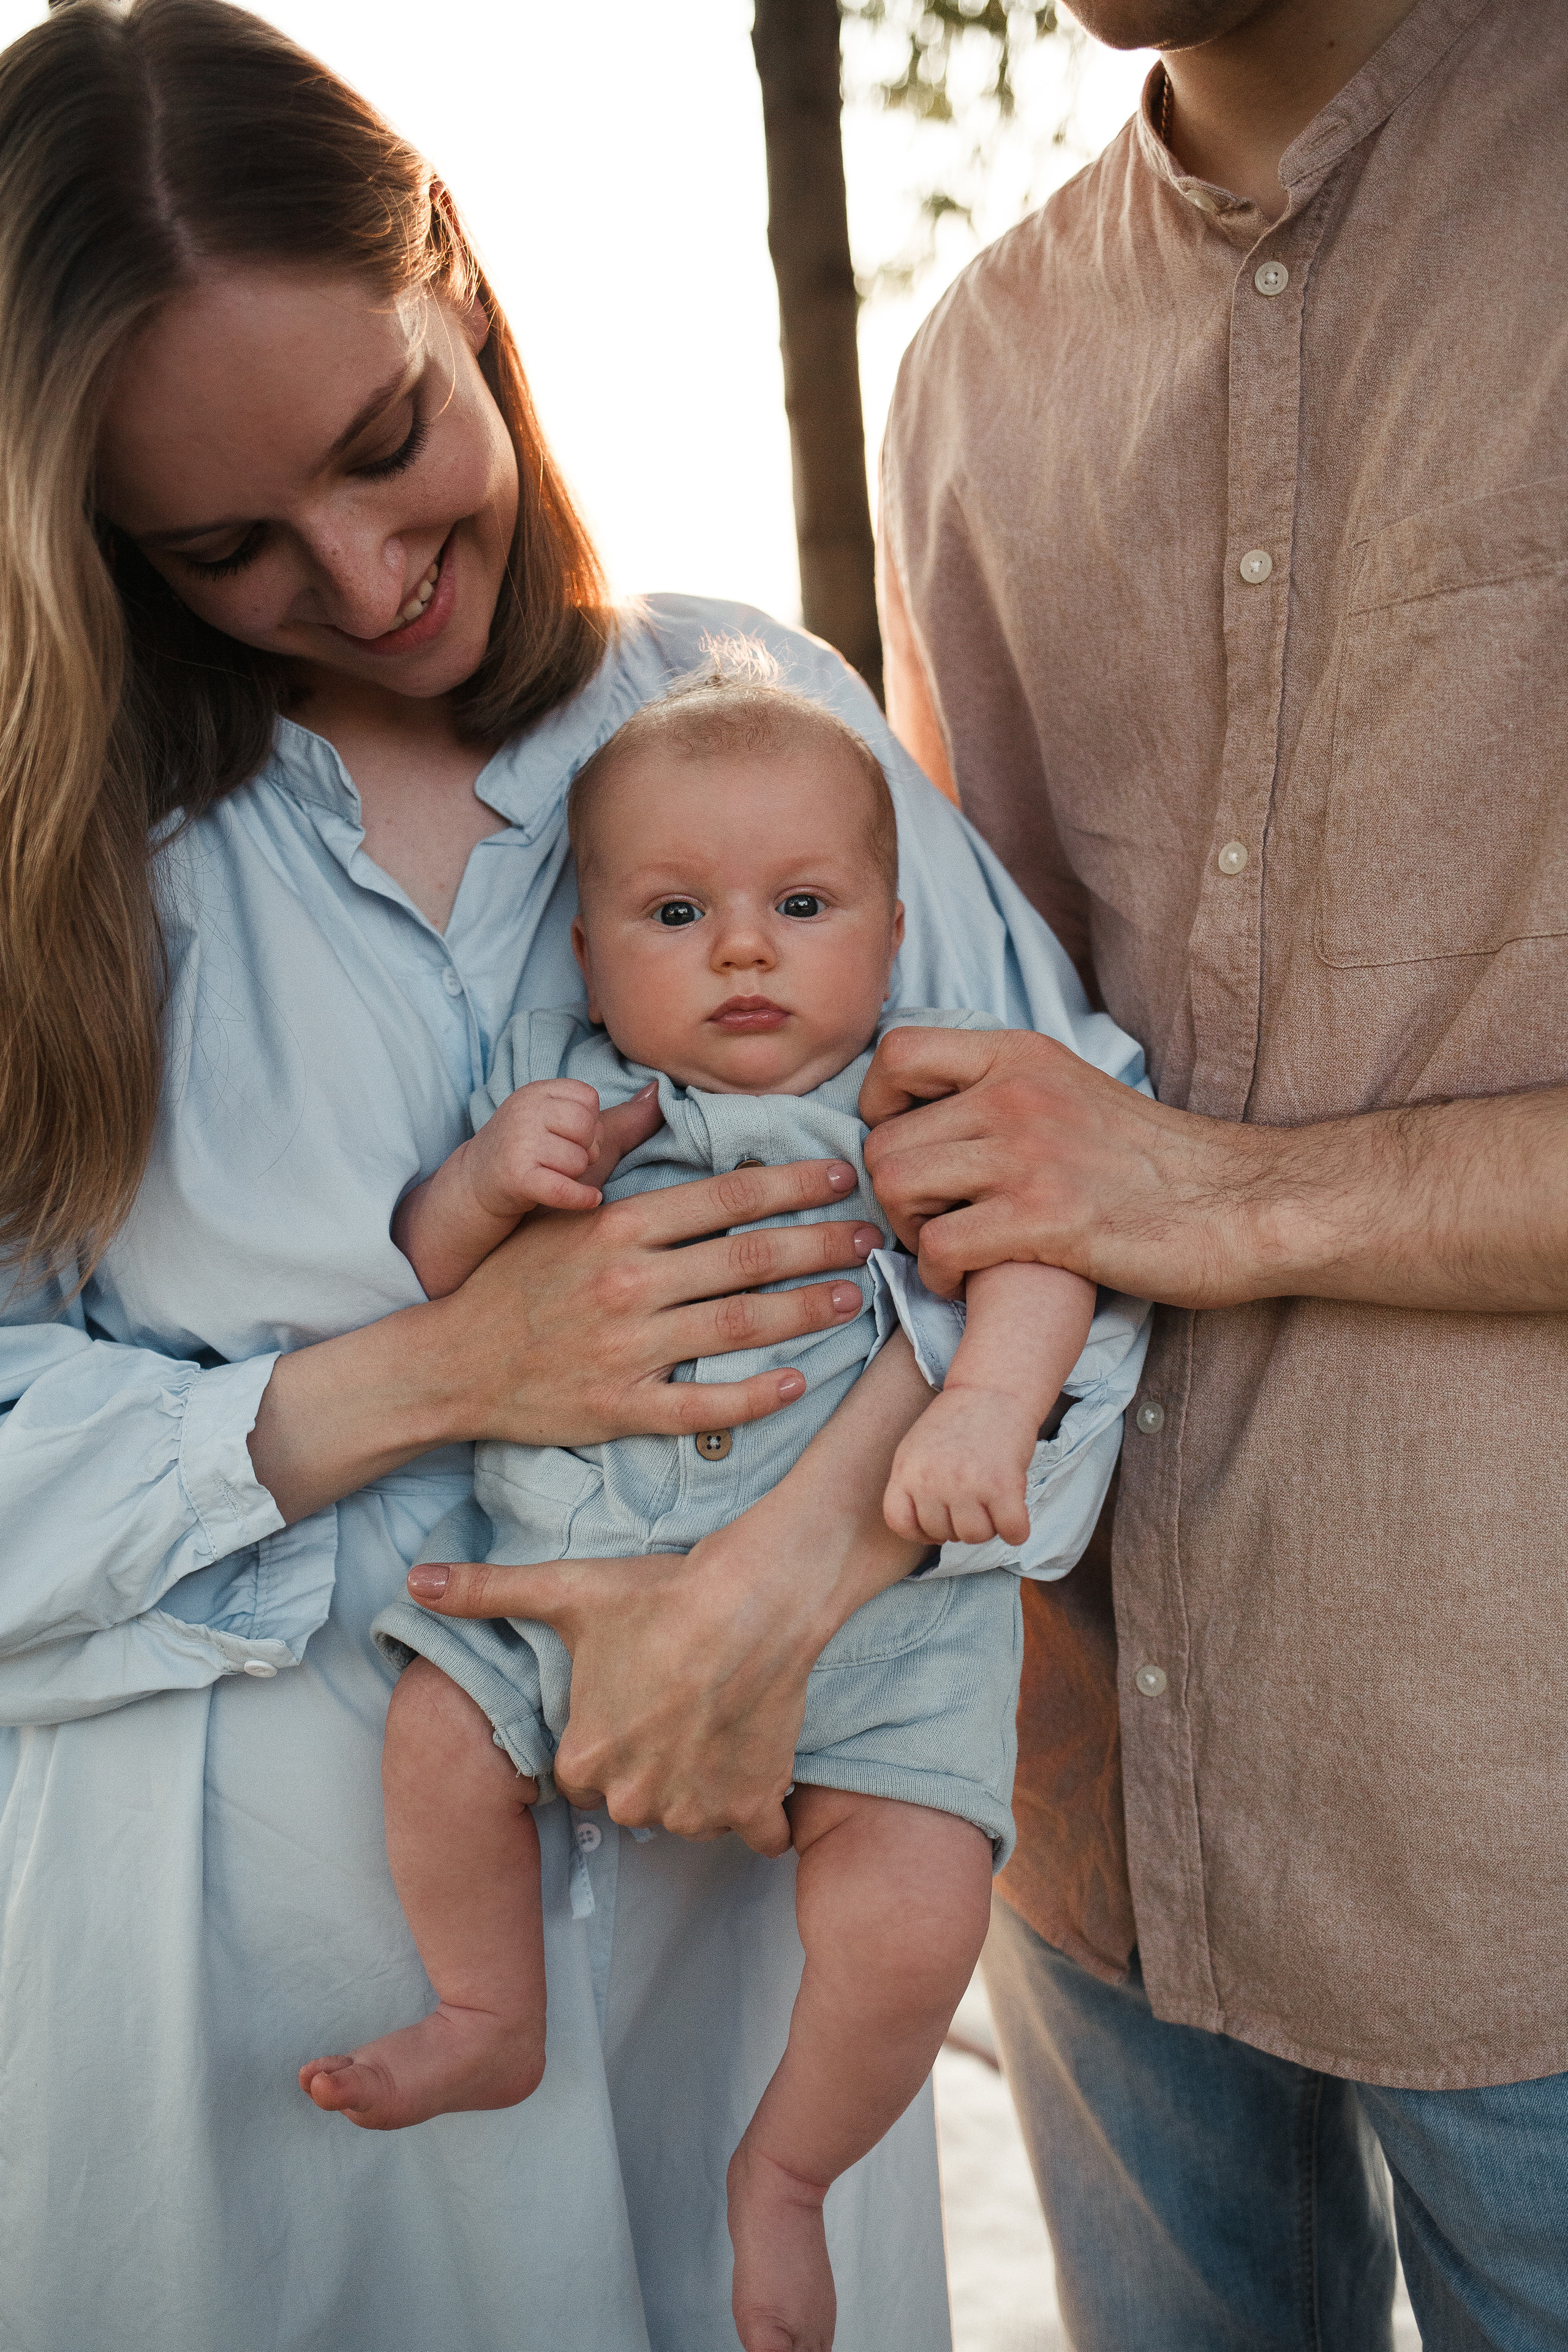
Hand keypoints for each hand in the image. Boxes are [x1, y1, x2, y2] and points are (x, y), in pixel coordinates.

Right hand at [250, 1156, 884, 1522]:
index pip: (725, 1198)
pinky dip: (756, 1395)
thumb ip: (611, 1162)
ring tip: (852, 1300)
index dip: (792, 1187)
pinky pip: (705, 1404)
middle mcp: (628, 1283)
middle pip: (748, 1258)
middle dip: (819, 1246)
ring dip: (805, 1312)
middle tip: (869, 1240)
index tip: (841, 1181)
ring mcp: (626, 1348)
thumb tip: (657, 1100)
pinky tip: (798, 1383)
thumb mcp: (554, 1209)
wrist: (446, 1362)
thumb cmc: (509, 1281)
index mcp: (616, 1227)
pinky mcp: (621, 1407)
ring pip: (739, 1327)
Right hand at [394, 1082, 663, 1298]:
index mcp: (538, 1090)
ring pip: (578, 1159)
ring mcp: (516, 1142)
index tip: (568, 1142)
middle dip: (585, 1152)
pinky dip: (580, 1199)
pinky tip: (585, 1201)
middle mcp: (522, 1109)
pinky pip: (564, 1187)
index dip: (589, 1128)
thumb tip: (661, 1091)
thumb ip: (623, 1118)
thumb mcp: (576, 1134)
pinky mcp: (514, 1177)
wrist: (477, 1192)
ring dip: (576, 1177)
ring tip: (554, 1178)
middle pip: (585, 1127)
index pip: (588, 1101)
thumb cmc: (539, 1160)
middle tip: (563, 1164)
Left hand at [401, 1333, 935, 1849]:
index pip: (580, 1775)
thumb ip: (486, 1593)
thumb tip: (414, 1583)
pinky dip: (759, 1813)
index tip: (630, 1702)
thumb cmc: (657, 1595)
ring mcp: (696, 1808)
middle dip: (650, 1766)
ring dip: (700, 1785)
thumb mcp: (566, 1590)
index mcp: (585, 1759)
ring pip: (690, 1816)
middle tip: (675, 1708)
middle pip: (634, 1799)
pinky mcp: (752, 1804)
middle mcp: (634, 1797)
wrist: (752, 1599)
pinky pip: (758, 1835)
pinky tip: (757, 1768)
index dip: (606, 1738)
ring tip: (713, 1722)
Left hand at [860, 1025, 1279, 1308]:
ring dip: (908, 1233)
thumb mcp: (1072, 1091)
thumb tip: (928, 1113)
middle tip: (931, 1221)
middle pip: (883, 1139)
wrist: (1242, 1203)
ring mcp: (1029, 1155)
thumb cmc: (1156, 1164)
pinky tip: (969, 1282)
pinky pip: (938, 1246)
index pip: (895, 1052)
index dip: (878, 1107)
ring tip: (948, 1250)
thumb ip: (1003, 1090)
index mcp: (1019, 1056)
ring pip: (898, 1187)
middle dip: (892, 1194)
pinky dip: (938, 1276)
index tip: (909, 1147)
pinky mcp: (1044, 1220)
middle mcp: (1015, 1094)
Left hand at [883, 1384, 1036, 1546]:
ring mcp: (966, 1485)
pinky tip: (1015, 1509)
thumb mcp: (916, 1448)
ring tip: (992, 1497)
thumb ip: (913, 1485)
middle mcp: (931, 1480)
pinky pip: (1012, 1533)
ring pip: (976, 1536)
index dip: (922, 1531)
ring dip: (989, 1524)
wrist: (993, 1388)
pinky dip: (1017, 1529)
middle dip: (960, 1522)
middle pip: (943, 1534)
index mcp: (906, 1470)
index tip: (939, 1522)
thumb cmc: (958, 1420)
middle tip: (974, 1497)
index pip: (900, 1524)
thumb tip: (926, 1531)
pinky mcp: (1003, 1486)